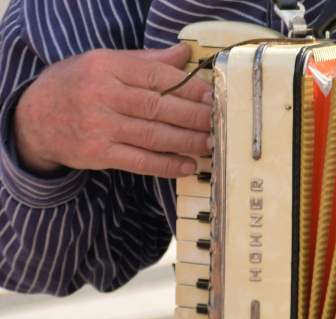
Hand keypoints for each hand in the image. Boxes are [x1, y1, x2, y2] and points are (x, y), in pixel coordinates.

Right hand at [14, 43, 211, 178]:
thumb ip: (145, 61)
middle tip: (219, 121)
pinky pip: (141, 161)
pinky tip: (188, 165)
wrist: (34, 118)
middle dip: (196, 116)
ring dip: (188, 141)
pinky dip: (168, 165)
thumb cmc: (76, 86)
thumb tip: (184, 53)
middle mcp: (103, 95)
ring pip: (154, 135)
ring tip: (211, 142)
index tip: (214, 96)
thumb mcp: (104, 63)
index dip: (191, 88)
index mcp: (107, 66)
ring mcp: (100, 126)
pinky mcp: (98, 153)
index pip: (158, 76)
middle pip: (160, 107)